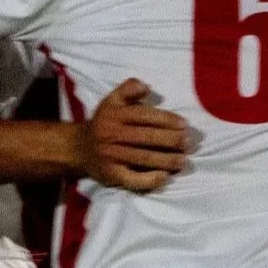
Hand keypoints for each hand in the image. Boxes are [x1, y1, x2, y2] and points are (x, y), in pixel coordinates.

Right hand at [80, 78, 191, 192]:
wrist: (79, 148)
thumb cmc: (104, 122)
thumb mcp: (112, 100)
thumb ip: (128, 89)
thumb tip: (146, 87)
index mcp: (115, 114)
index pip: (144, 116)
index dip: (166, 120)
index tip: (184, 124)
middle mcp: (112, 134)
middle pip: (146, 138)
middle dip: (170, 140)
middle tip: (189, 143)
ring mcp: (111, 156)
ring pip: (143, 158)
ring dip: (166, 160)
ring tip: (183, 161)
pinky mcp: (111, 174)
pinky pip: (132, 179)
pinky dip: (149, 180)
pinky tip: (164, 177)